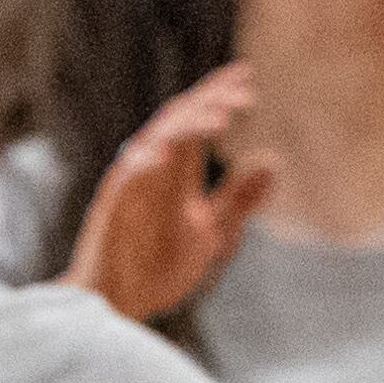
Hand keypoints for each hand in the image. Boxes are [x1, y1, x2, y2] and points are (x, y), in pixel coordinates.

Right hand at [61, 63, 273, 327]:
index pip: (195, 119)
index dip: (218, 94)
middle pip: (178, 120)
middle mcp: (151, 170)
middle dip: (209, 103)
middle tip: (244, 95)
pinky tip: (169, 156)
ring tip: (221, 121)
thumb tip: (272, 161)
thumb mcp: (210, 232)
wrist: (119, 307)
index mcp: (174, 173)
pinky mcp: (111, 210)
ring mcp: (130, 188)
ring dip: (187, 128)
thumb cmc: (157, 270)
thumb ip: (237, 199)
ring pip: (155, 142)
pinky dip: (145, 165)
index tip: (247, 75)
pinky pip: (126, 180)